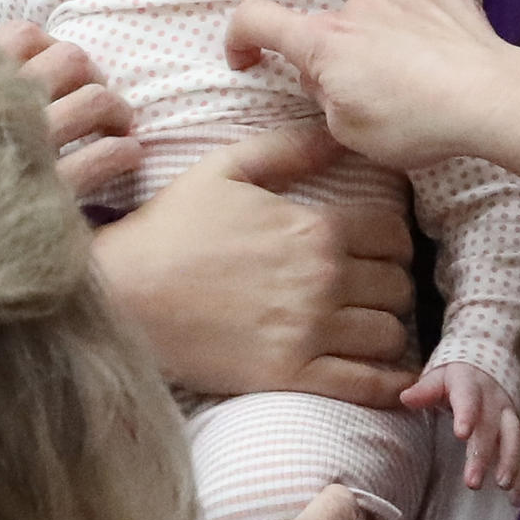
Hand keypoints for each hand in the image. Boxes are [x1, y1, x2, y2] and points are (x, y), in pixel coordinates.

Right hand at [0, 16, 143, 211]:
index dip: (46, 45)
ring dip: (115, 109)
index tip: (52, 64)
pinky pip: (104, 157)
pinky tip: (125, 157)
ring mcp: (23, 151)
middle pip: (69, 60)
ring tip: (118, 124)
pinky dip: (123, 151)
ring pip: (95, 101)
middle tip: (93, 93)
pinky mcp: (48, 196)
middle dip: (89, 73)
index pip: (21, 36)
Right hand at [91, 126, 414, 407]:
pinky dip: (387, 384)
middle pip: (398, 286)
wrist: (121, 292)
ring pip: (390, 334)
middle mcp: (322, 280)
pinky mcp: (290, 375)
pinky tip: (387, 379)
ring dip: (385, 331)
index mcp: (313, 228)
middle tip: (370, 292)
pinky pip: (366, 384)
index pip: (394, 236)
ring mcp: (308, 331)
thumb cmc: (169, 228)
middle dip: (390, 287)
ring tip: (366, 328)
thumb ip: (288, 150)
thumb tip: (336, 135)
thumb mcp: (224, 169)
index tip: (377, 252)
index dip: (392, 243)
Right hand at [225, 0, 519, 177]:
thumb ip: (325, 101)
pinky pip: (415, 14)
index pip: (255, 18)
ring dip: (379, 49)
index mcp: (323, 42)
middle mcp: (356, 8)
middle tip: (364, 103)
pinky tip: (440, 68)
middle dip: (334, 63)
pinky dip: (417, 38)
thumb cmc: (416, 123)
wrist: (494, 97)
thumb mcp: (351, 133)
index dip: (239, 37)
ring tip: (413, 89)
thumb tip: (326, 81)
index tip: (246, 59)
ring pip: (372, 23)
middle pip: (326, 31)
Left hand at [405, 360, 519, 496]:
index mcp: (470, 384)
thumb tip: (405, 398)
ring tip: (504, 486)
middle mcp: (494, 399)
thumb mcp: (439, 377)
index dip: (467, 414)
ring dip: (511, 462)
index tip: (462, 434)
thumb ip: (425, 390)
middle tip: (473, 482)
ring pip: (514, 437)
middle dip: (483, 454)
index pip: (468, 398)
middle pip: (490, 427)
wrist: (491, 365)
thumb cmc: (457, 377)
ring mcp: (510, 414)